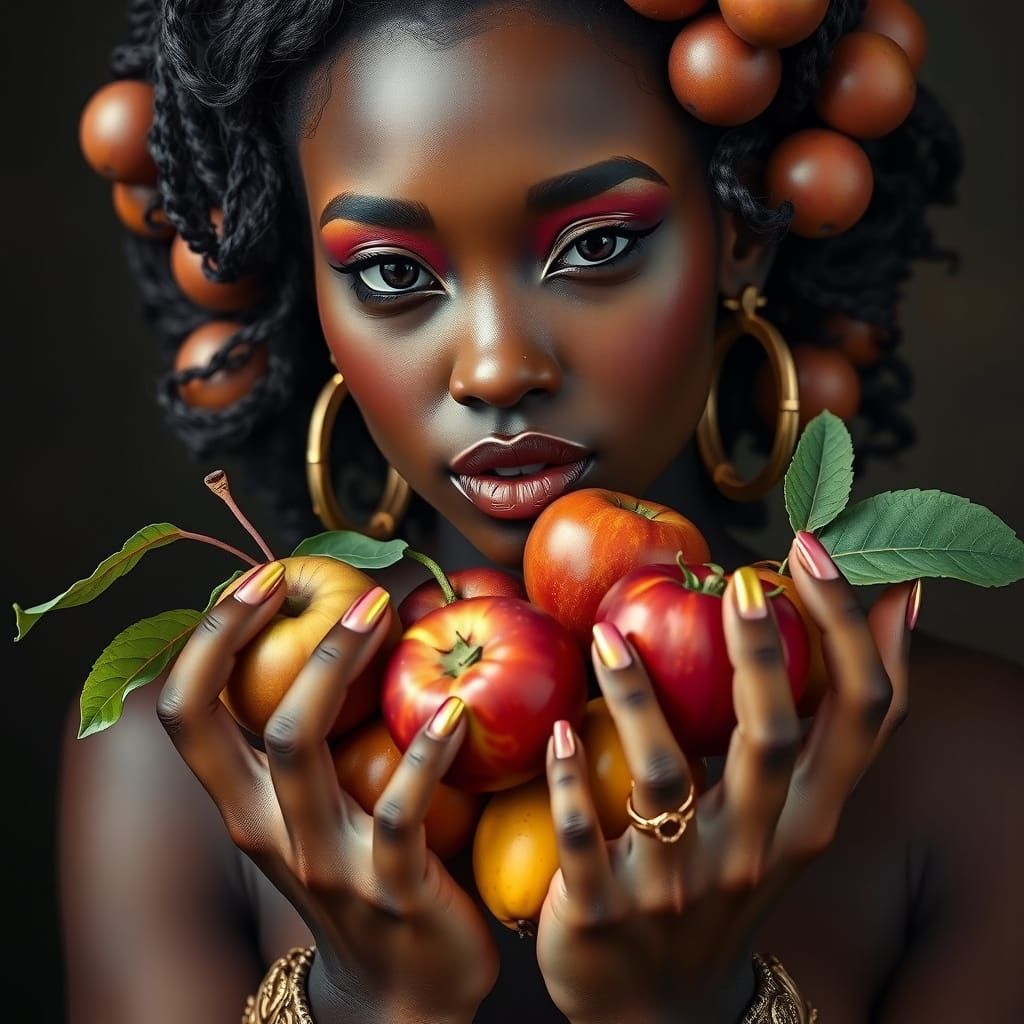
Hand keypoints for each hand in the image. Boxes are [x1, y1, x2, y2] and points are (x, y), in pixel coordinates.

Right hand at [156, 562, 497, 1023]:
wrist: (401, 997)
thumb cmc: (360, 877)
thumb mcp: (316, 815)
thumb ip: (312, 746)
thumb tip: (334, 637)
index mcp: (244, 806)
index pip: (185, 714)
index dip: (206, 641)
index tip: (254, 581)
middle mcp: (266, 831)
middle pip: (220, 721)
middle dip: (243, 635)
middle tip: (298, 576)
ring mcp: (324, 861)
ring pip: (298, 747)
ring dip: (334, 664)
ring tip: (384, 611)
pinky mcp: (390, 888)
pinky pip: (399, 811)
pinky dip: (426, 751)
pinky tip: (459, 709)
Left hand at [535, 532, 915, 1023]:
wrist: (659, 1011)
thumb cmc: (727, 883)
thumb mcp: (792, 816)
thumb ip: (825, 727)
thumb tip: (890, 605)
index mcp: (807, 817)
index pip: (860, 716)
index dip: (848, 629)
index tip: (813, 550)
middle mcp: (755, 849)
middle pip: (773, 738)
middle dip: (762, 654)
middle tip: (740, 580)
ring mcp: (681, 884)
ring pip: (666, 779)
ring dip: (637, 700)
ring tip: (606, 635)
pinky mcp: (608, 912)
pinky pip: (586, 838)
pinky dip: (571, 782)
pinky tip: (557, 729)